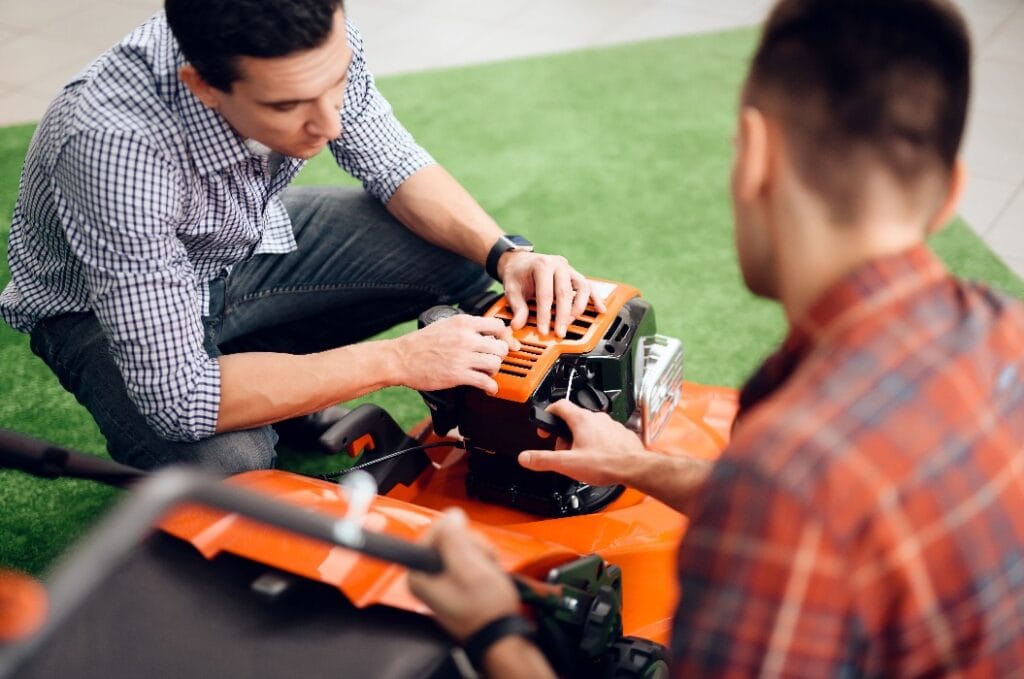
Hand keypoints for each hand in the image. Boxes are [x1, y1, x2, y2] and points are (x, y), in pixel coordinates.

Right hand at [390, 314, 517, 393]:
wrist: (400, 358)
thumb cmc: (419, 344)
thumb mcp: (444, 324)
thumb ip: (465, 327)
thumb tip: (483, 333)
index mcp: (463, 323)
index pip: (498, 325)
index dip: (505, 336)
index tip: (506, 343)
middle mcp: (466, 338)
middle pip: (500, 346)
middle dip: (500, 355)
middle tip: (494, 360)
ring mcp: (463, 357)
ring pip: (496, 363)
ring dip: (495, 370)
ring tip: (488, 373)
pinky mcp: (458, 375)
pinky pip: (485, 381)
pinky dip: (491, 387)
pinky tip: (489, 389)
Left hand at [407, 509, 519, 640]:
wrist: (501, 635)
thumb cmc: (485, 610)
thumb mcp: (469, 568)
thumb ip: (455, 540)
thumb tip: (450, 515)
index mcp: (419, 574)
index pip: (435, 533)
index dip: (458, 536)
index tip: (470, 551)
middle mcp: (425, 576)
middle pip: (449, 539)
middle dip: (472, 547)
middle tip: (482, 565)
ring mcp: (440, 579)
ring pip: (461, 547)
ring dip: (480, 555)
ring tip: (486, 573)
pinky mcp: (453, 581)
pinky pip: (467, 559)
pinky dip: (482, 563)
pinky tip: (486, 576)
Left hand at [499, 252, 606, 337]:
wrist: (520, 261)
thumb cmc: (517, 274)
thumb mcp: (512, 290)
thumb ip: (517, 308)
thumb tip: (517, 325)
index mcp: (542, 265)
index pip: (546, 294)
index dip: (545, 314)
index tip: (544, 330)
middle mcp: (558, 264)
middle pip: (565, 292)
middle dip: (563, 315)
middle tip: (559, 332)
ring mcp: (569, 269)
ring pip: (582, 287)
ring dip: (579, 307)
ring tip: (571, 322)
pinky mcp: (575, 276)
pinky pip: (589, 287)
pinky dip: (595, 298)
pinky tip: (600, 309)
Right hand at [518, 400, 645, 485]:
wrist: (634, 468)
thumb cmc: (606, 463)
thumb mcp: (568, 463)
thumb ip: (544, 459)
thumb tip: (526, 457)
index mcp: (581, 420)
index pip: (559, 405)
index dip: (548, 413)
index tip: (545, 425)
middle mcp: (596, 418)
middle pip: (573, 419)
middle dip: (565, 435)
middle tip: (564, 451)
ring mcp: (610, 425)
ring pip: (589, 428)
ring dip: (581, 440)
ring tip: (581, 458)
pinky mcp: (620, 434)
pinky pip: (603, 435)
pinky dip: (596, 444)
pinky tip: (597, 459)